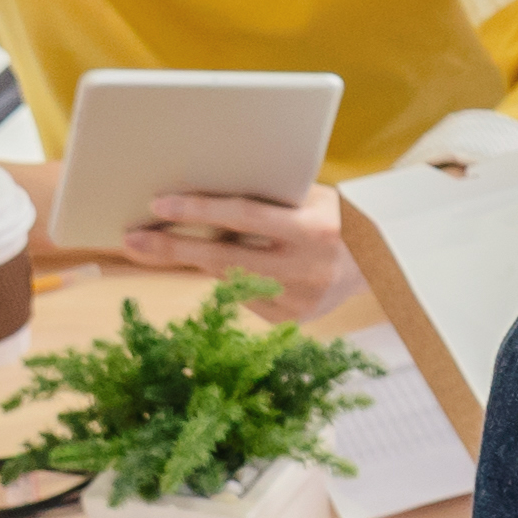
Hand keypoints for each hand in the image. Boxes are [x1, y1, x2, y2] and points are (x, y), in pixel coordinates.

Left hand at [116, 186, 356, 311]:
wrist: (385, 258)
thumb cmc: (336, 214)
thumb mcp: (308, 198)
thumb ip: (266, 200)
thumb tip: (200, 199)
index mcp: (312, 230)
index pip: (243, 218)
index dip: (198, 212)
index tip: (158, 206)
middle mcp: (305, 269)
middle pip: (223, 258)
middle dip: (172, 248)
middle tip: (132, 240)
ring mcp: (299, 300)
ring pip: (228, 280)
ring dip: (192, 262)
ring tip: (155, 247)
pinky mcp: (293, 319)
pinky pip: (245, 296)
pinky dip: (230, 278)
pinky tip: (228, 263)